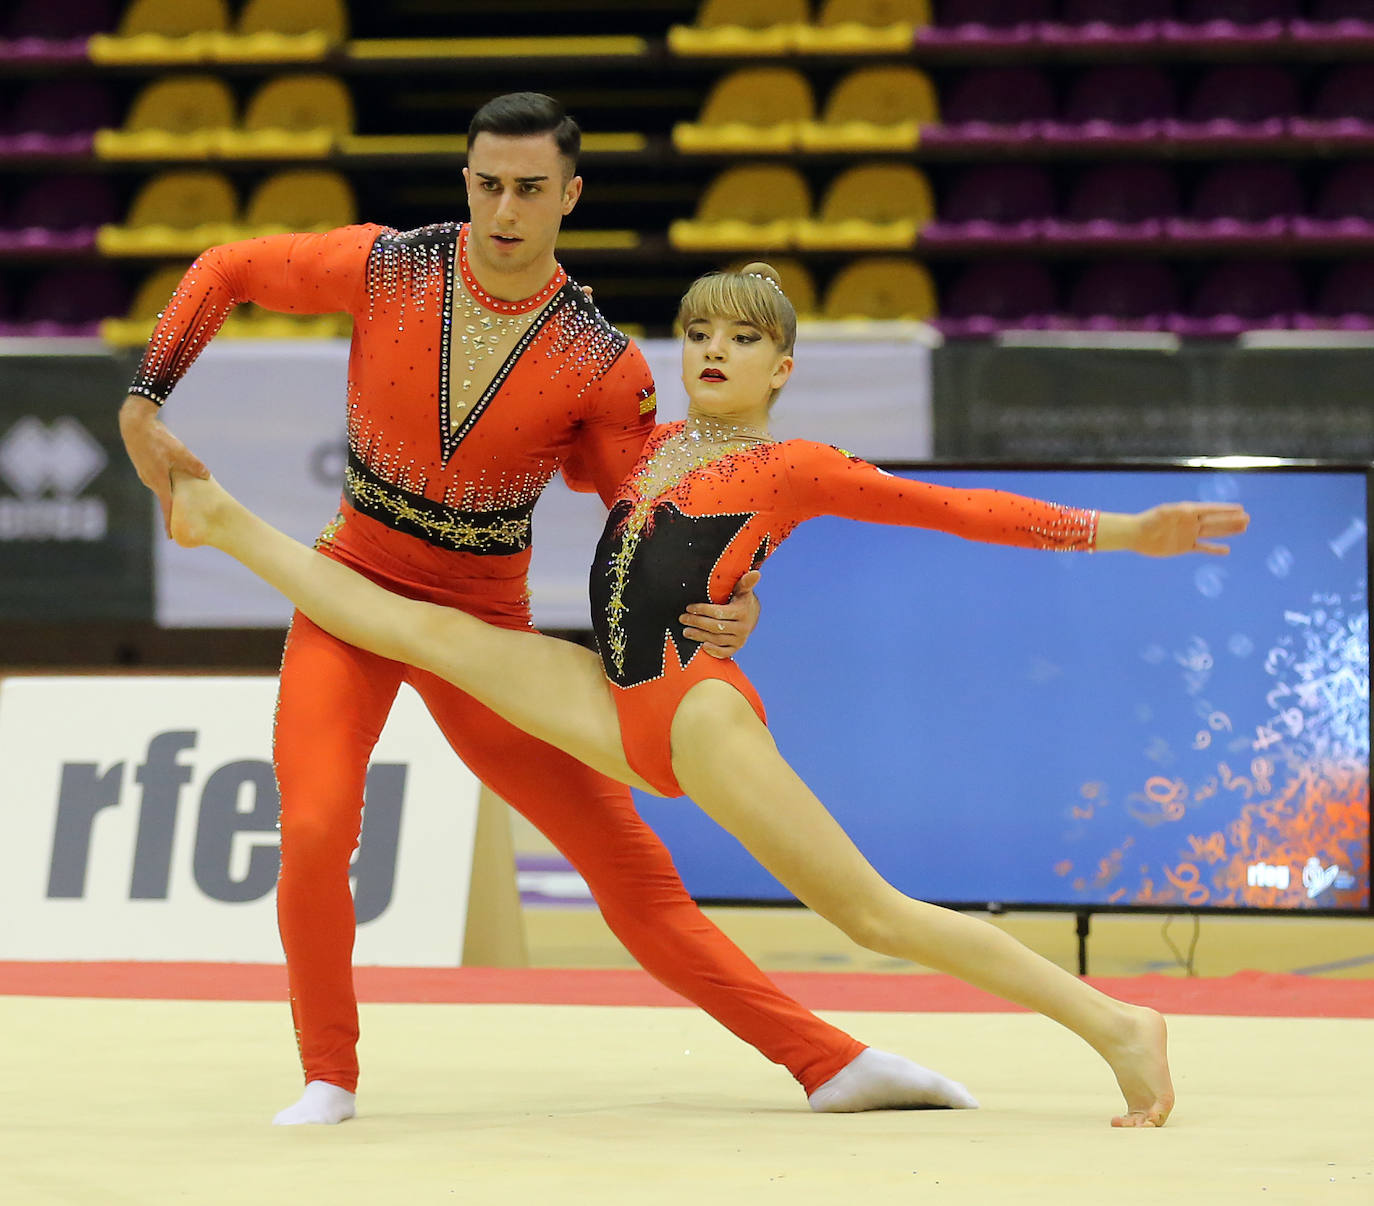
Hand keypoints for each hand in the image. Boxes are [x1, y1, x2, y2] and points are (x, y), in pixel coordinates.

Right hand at [119, 395, 209, 537]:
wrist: (135, 424)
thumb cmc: (156, 438)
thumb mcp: (180, 451)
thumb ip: (194, 465)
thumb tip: (206, 476)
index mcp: (158, 481)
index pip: (166, 507)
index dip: (169, 522)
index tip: (171, 537)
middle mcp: (150, 480)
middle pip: (164, 498)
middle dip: (173, 508)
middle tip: (183, 519)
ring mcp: (145, 472)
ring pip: (161, 486)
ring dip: (171, 492)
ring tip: (183, 498)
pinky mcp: (144, 464)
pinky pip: (158, 478)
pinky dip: (166, 481)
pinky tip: (174, 477)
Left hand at [680, 569, 761, 658]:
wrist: (752, 616)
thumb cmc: (742, 599)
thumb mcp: (743, 590)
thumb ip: (746, 582)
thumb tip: (756, 573)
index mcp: (743, 612)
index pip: (719, 612)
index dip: (702, 610)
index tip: (689, 607)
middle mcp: (743, 627)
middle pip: (716, 626)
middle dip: (697, 623)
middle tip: (682, 619)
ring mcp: (740, 639)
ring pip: (717, 639)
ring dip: (699, 636)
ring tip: (686, 631)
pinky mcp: (737, 648)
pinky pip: (724, 652)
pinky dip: (713, 651)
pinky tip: (702, 646)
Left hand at [1128, 502, 1249, 556]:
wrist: (1136, 535)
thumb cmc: (1147, 521)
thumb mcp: (1159, 514)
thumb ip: (1172, 512)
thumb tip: (1183, 510)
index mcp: (1187, 512)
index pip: (1210, 510)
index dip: (1224, 509)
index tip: (1240, 508)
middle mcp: (1191, 522)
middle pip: (1215, 521)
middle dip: (1231, 520)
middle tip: (1248, 518)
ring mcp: (1189, 534)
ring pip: (1213, 533)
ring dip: (1227, 531)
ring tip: (1244, 528)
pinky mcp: (1185, 546)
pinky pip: (1203, 548)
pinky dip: (1214, 549)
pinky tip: (1226, 550)